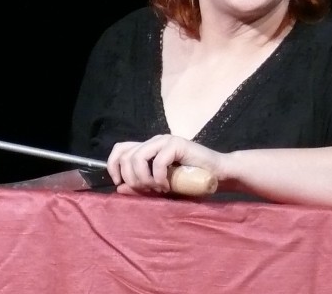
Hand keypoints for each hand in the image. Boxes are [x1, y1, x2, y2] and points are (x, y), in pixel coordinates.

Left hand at [107, 134, 221, 195]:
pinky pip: (157, 160)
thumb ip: (141, 186)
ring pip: (137, 157)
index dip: (113, 166)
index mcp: (148, 149)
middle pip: (126, 155)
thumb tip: (119, 188)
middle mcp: (154, 142)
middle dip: (131, 178)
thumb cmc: (191, 183)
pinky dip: (159, 177)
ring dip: (144, 178)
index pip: (120, 149)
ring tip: (158, 188)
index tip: (120, 184)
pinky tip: (167, 185)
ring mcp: (165, 140)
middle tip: (147, 190)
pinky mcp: (177, 144)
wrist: (218, 175)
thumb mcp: (161, 187)